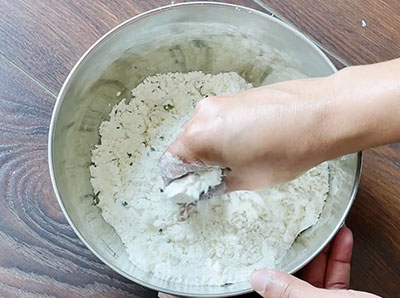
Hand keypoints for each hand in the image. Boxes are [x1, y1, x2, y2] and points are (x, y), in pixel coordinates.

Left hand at [158, 226, 380, 297]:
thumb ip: (291, 296)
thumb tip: (261, 280)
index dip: (192, 295)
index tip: (169, 283)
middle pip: (266, 286)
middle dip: (263, 257)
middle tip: (245, 231)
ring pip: (301, 278)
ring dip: (309, 250)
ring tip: (307, 223)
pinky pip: (328, 282)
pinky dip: (334, 260)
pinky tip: (340, 237)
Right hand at [159, 59, 399, 191]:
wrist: (322, 113)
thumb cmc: (287, 150)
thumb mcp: (247, 179)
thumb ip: (216, 184)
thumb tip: (203, 188)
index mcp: (199, 136)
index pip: (170, 163)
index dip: (178, 182)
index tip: (190, 193)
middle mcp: (203, 114)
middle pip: (184, 146)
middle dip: (195, 167)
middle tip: (216, 181)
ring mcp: (219, 101)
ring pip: (201, 133)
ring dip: (209, 151)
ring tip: (236, 162)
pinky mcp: (234, 96)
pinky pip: (217, 121)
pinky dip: (222, 137)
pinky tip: (246, 145)